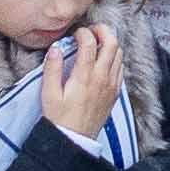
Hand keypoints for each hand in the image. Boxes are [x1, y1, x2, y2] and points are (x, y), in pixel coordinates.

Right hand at [41, 23, 122, 141]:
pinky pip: (121, 68)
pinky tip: (103, 60)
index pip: (90, 43)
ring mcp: (111, 85)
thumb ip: (52, 69)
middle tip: (92, 30)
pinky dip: (114, 58)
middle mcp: (102, 78)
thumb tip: (56, 49)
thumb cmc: (59, 119)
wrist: (74, 140)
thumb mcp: (49, 94)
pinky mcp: (115, 93)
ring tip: (96, 43)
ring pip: (119, 54)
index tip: (75, 34)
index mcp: (84, 77)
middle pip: (112, 43)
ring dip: (110, 43)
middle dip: (103, 30)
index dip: (83, 32)